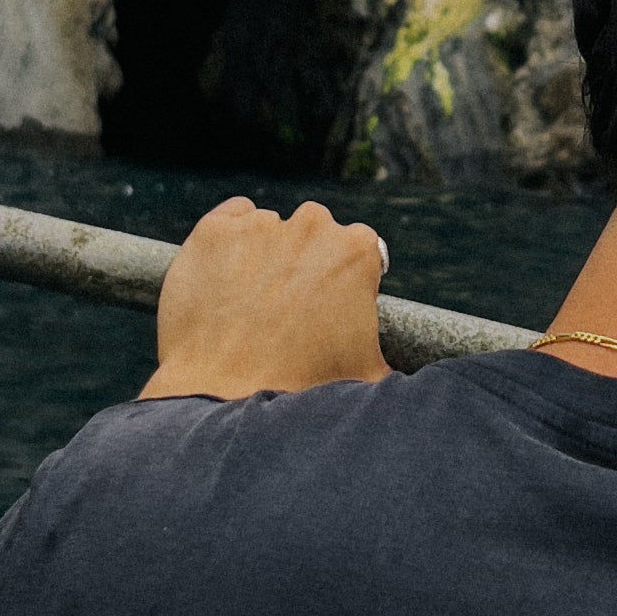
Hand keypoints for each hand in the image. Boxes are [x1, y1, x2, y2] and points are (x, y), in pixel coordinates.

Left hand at [142, 195, 388, 401]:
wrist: (225, 396)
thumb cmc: (303, 387)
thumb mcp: (371, 373)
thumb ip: (390, 352)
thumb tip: (402, 371)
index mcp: (357, 251)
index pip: (359, 248)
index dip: (345, 276)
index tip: (331, 301)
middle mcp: (311, 227)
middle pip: (314, 232)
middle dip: (305, 260)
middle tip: (288, 307)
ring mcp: (260, 225)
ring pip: (268, 228)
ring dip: (264, 254)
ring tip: (249, 304)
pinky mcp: (214, 230)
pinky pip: (230, 219)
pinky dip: (230, 241)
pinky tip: (225, 278)